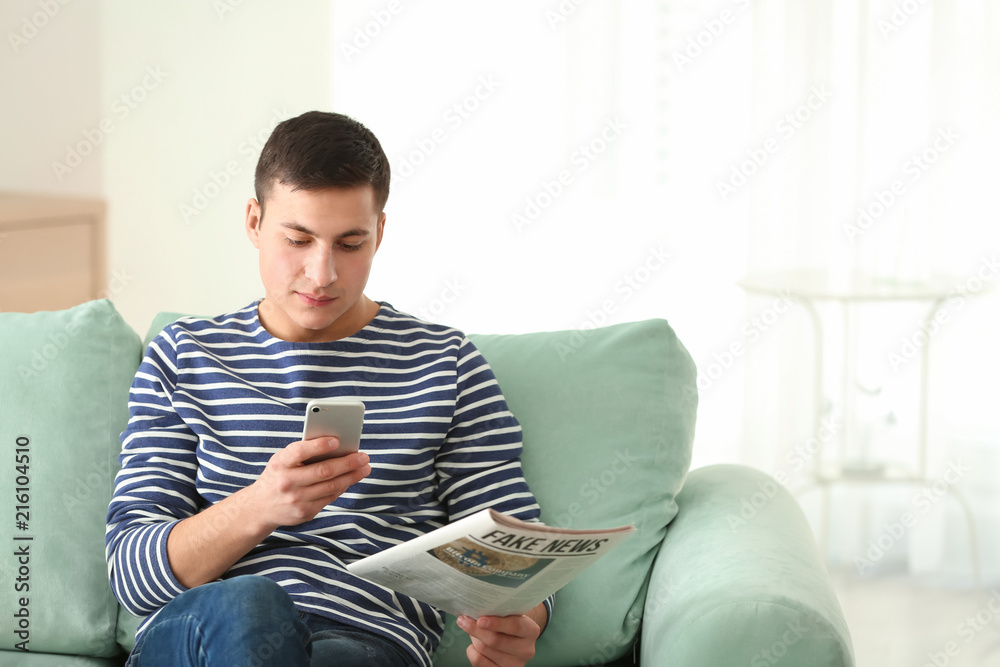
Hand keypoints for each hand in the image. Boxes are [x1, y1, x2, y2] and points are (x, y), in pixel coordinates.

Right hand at [246, 436, 370, 529]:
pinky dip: (342, 487)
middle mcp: (287, 482)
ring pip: (331, 487)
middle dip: (348, 463)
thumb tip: (337, 446)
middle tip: (364, 456)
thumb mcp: (282, 460)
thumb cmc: (278, 475)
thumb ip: (304, 452)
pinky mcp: (304, 513)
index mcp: (280, 464)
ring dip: (352, 476)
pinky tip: (351, 479)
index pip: (300, 452)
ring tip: (365, 468)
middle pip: (323, 471)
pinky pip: (329, 498)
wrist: (260, 506)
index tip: (337, 440)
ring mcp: (296, 500)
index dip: (319, 446)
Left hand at [457, 609, 542, 666]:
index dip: (496, 623)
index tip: (480, 619)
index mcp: (531, 631)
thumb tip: (474, 609)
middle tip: (463, 619)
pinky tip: (474, 645)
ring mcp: (515, 664)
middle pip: (495, 640)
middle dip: (476, 629)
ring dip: (474, 638)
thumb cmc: (509, 622)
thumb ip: (499, 612)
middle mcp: (526, 650)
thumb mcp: (510, 614)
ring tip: (472, 630)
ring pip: (484, 650)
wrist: (515, 640)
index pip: (515, 626)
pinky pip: (479, 661)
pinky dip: (472, 651)